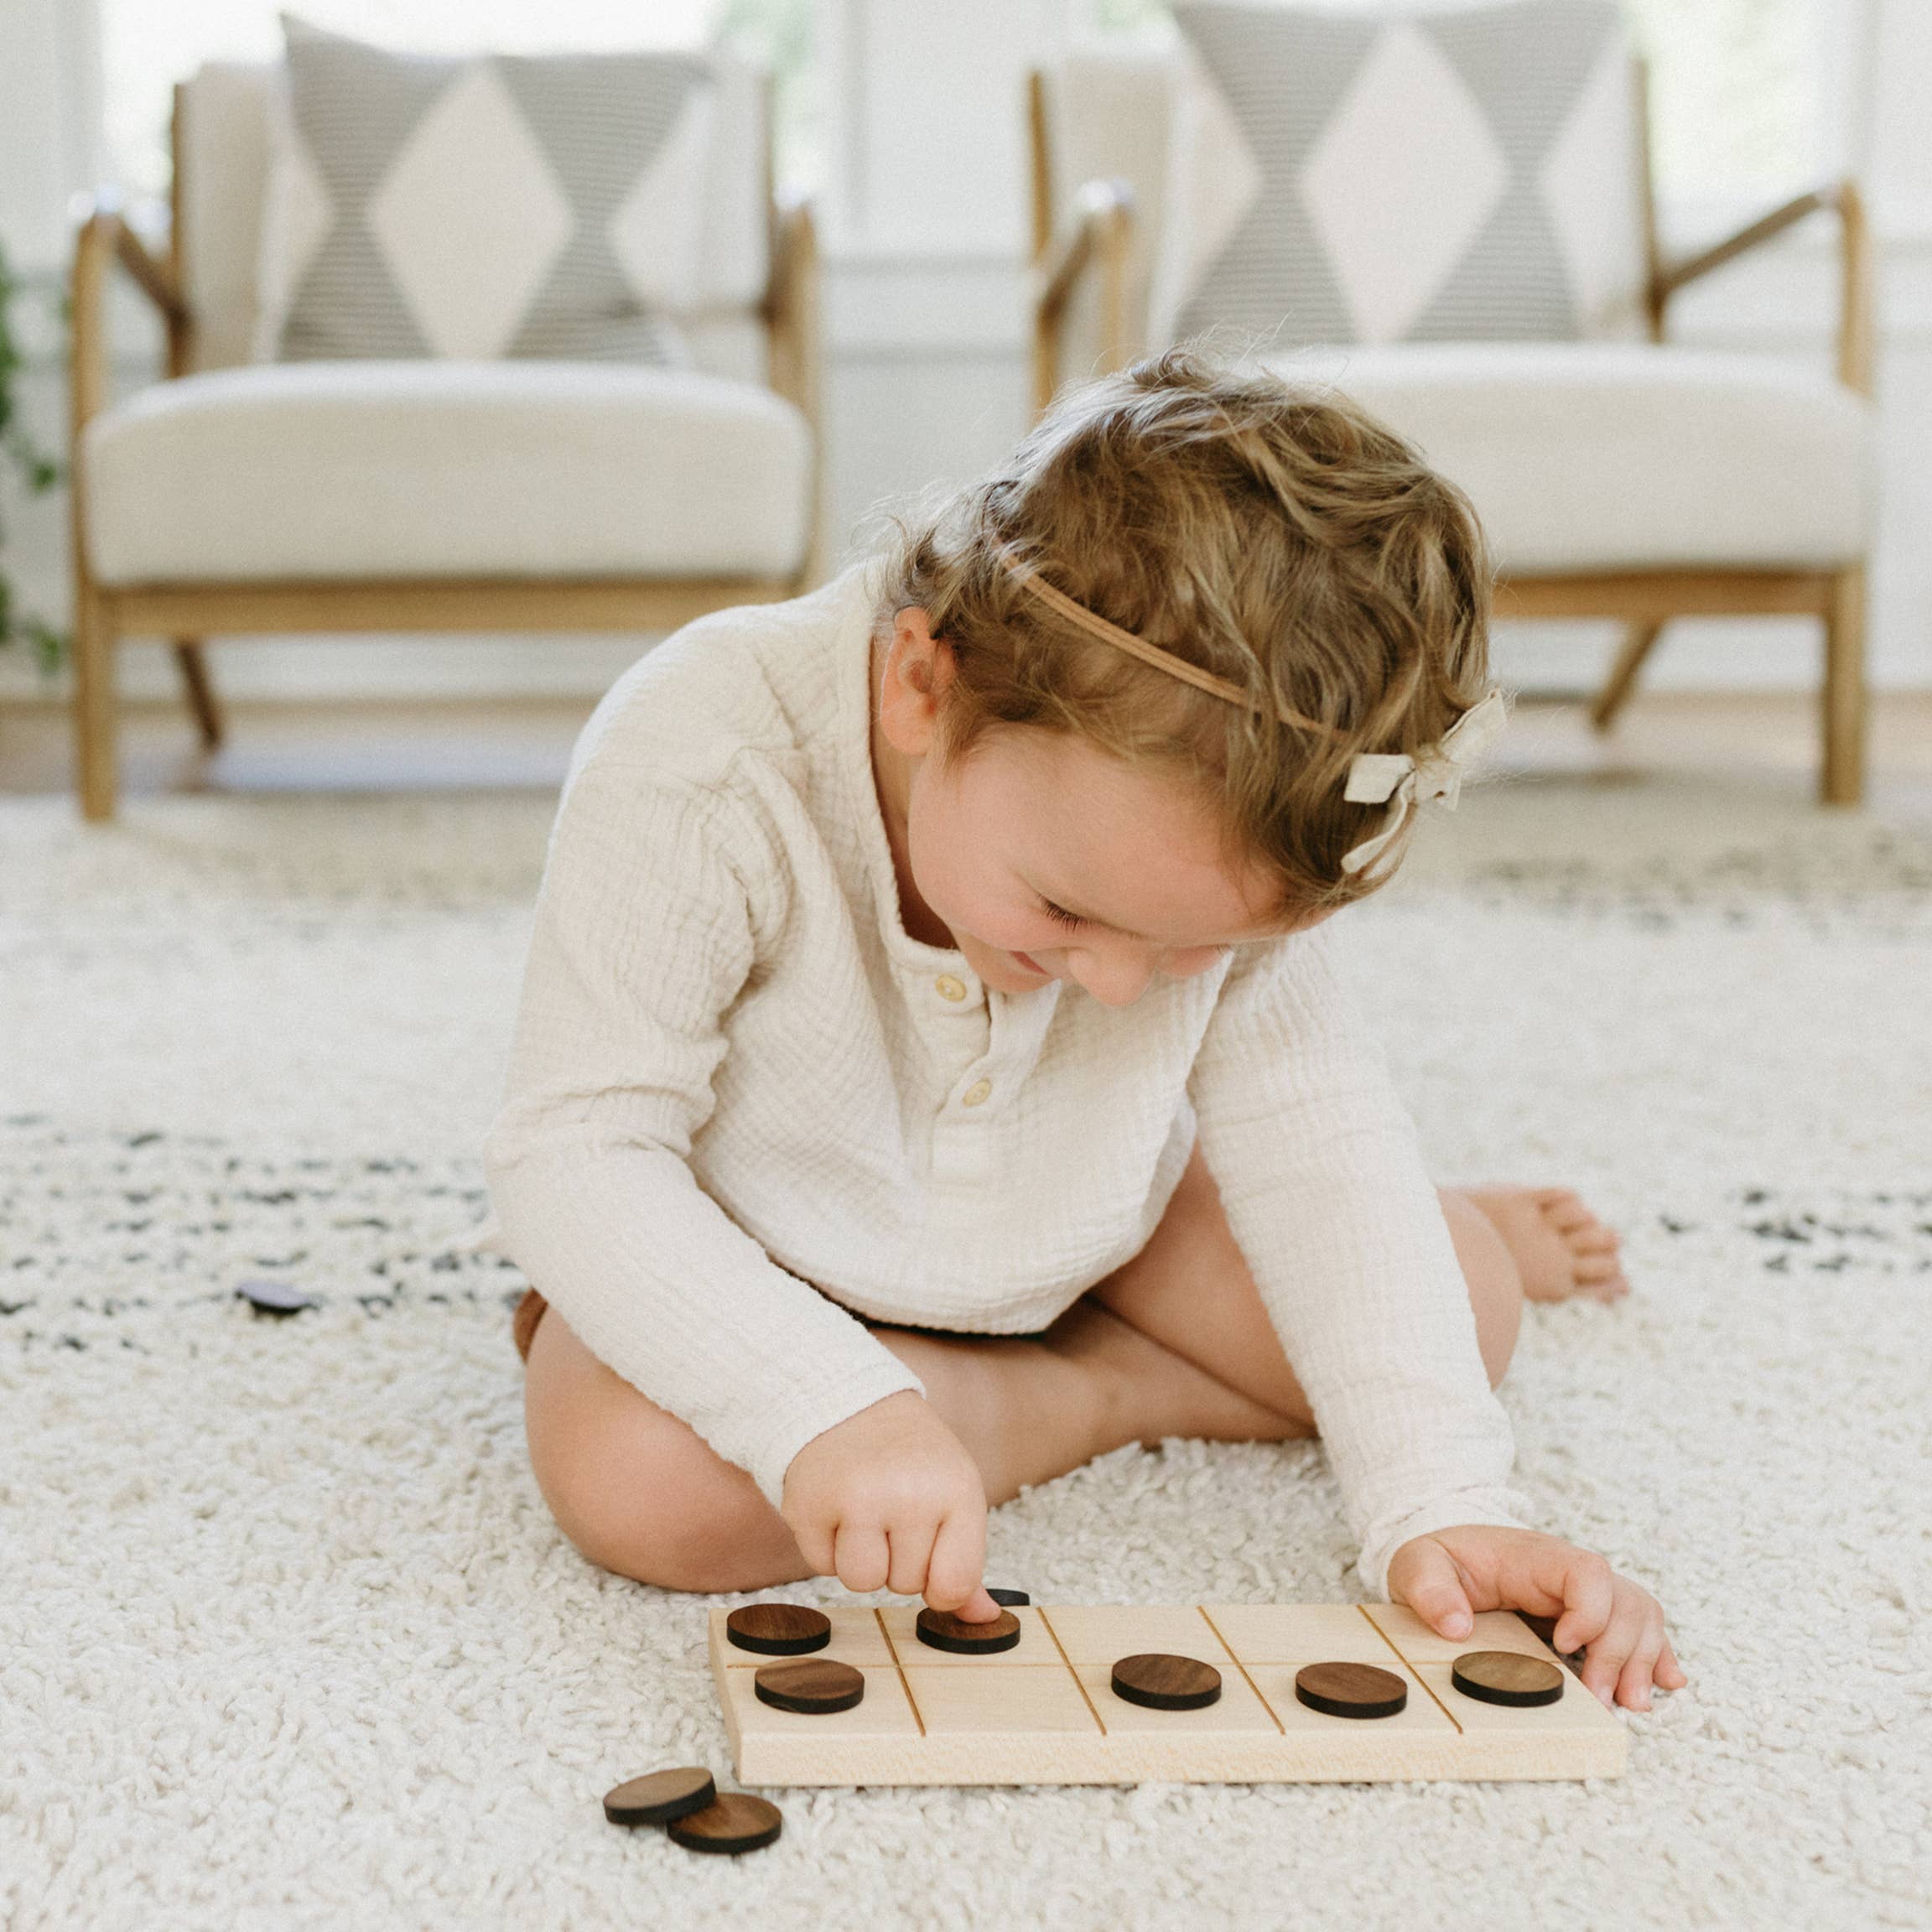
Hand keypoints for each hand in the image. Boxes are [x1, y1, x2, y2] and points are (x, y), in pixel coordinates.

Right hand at [780, 1391, 1001, 1620]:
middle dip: (897, 1559)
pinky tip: (834, 1507)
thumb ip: (965, 1563)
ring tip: (864, 1514)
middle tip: (891, 1509)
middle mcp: (909, 1494)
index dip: (940, 1585)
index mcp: (957, 1490)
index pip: (955, 1584)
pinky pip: (822, 1566)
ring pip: (862, 1582)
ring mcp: (856, 1500)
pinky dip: (827, 1547)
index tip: (932, 1557)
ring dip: (861, 1560)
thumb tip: (985, 1619)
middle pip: (906, 1585)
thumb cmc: (911, 1459)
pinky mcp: (808, 1506)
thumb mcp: (952, 1494)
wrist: (848, 1402)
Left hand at [1386, 1524, 1686, 1711]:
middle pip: (1625, 1601)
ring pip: (1641, 1615)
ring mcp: (1586, 1594)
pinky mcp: (1592, 1616)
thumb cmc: (1438, 1560)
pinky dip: (1657, 1653)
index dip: (1589, 1612)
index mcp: (1534, 1558)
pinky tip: (1668, 1681)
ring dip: (1645, 1660)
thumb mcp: (1417, 1566)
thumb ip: (1430, 1590)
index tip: (1563, 1647)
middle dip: (1621, 1654)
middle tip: (1602, 1700)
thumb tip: (1457, 1628)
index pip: (1588, 1572)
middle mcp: (1569, 1573)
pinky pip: (1639, 1626)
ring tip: (1632, 1704)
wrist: (1446, 1556)